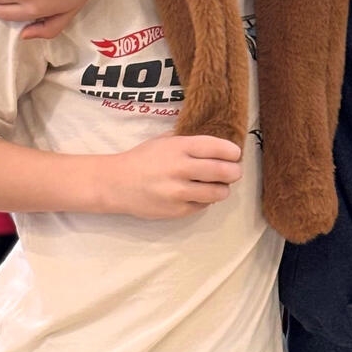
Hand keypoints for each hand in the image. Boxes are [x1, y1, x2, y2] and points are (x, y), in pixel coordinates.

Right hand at [99, 133, 243, 218]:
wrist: (116, 184)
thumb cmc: (142, 159)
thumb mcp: (164, 140)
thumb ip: (189, 141)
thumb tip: (218, 145)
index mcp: (179, 147)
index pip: (217, 147)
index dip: (232, 152)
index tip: (235, 154)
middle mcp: (180, 169)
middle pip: (223, 171)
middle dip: (234, 171)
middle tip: (234, 171)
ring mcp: (179, 192)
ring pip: (218, 192)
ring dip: (223, 188)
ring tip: (219, 185)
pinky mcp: (176, 211)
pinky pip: (203, 206)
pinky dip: (205, 200)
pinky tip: (198, 194)